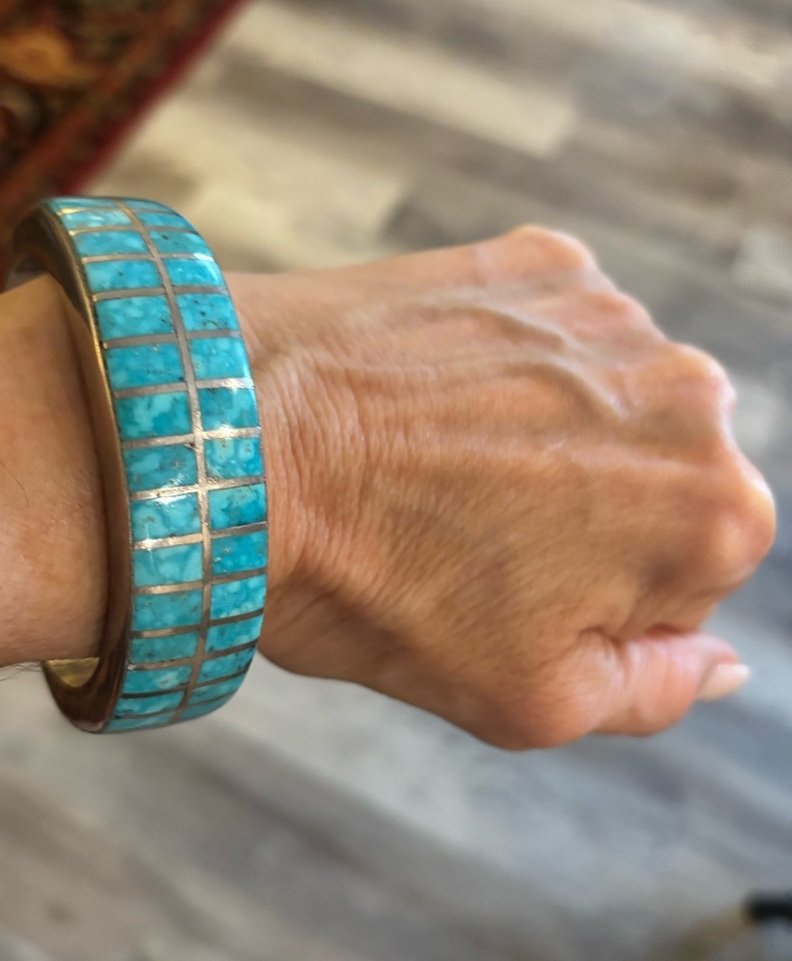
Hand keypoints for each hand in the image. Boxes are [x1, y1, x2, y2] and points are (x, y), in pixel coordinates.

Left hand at [234, 227, 775, 747]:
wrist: (241, 448)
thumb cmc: (375, 585)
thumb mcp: (530, 700)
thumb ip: (654, 690)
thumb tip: (719, 662)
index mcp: (713, 516)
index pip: (686, 585)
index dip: (589, 603)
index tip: (503, 589)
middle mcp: (690, 394)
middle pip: (655, 488)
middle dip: (581, 520)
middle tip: (465, 530)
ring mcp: (608, 313)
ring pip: (601, 410)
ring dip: (541, 440)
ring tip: (435, 465)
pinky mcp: (536, 260)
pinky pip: (549, 338)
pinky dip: (504, 372)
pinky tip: (428, 402)